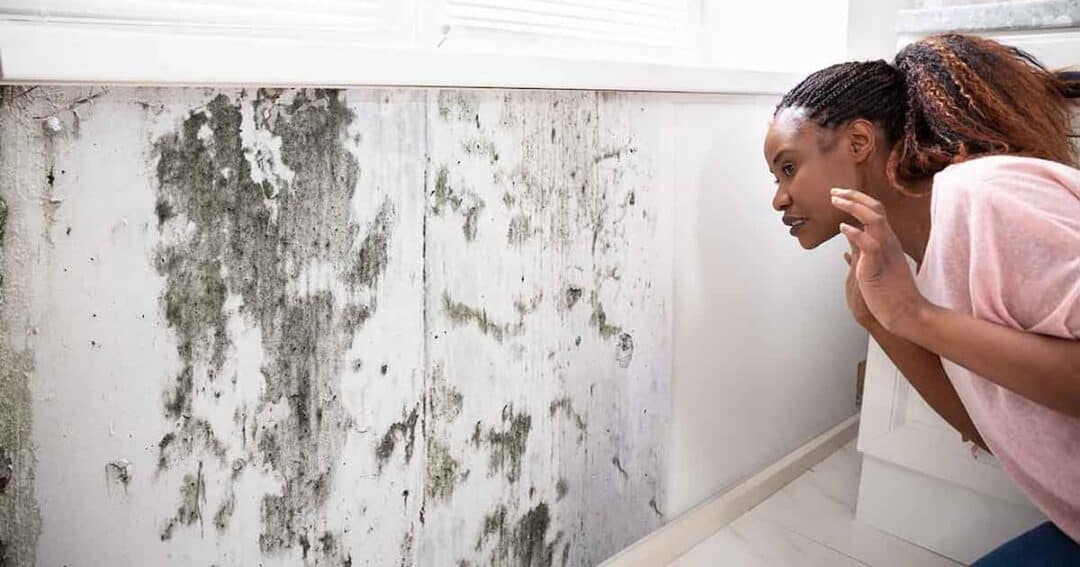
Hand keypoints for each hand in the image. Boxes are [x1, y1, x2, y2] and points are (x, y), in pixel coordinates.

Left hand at [831, 188, 928, 335]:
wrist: (906, 313)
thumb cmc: (889, 292)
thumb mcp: (873, 264)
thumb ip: (862, 250)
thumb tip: (848, 241)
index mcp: (888, 241)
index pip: (876, 211)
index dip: (858, 199)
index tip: (840, 194)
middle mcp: (888, 242)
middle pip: (876, 208)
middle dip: (854, 196)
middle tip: (834, 192)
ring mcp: (885, 253)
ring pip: (874, 219)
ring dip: (854, 206)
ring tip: (835, 200)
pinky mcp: (878, 267)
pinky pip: (869, 244)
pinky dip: (856, 234)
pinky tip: (843, 228)